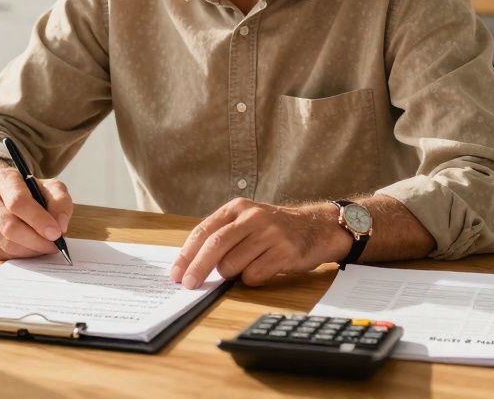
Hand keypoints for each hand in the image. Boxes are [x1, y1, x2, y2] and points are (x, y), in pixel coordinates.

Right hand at [0, 159, 73, 260]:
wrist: (1, 193)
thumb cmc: (28, 191)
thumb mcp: (49, 187)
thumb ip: (60, 202)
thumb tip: (60, 226)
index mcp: (4, 180)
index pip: (17, 202)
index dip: (38, 220)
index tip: (56, 233)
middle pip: (10, 226)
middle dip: (37, 240)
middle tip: (55, 244)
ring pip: (6, 244)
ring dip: (31, 250)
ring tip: (46, 246)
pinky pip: (2, 254)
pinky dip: (22, 256)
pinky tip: (32, 249)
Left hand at [170, 198, 351, 287]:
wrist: (317, 227)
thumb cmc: (274, 229)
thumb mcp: (246, 220)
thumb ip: (222, 235)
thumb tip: (192, 263)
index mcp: (237, 208)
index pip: (204, 231)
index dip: (187, 254)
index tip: (177, 272)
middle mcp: (252, 217)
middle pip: (214, 246)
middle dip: (197, 269)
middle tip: (189, 285)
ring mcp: (270, 234)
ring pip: (233, 264)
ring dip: (230, 275)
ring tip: (241, 269)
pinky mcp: (285, 252)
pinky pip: (254, 275)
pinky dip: (251, 279)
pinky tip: (261, 269)